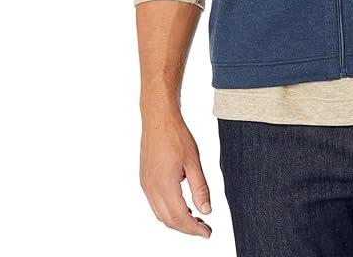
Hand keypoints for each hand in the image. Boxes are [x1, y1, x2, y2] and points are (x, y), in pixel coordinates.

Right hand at [139, 109, 212, 237]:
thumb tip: (206, 210)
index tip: (207, 233)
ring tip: (196, 219)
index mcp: (164, 185)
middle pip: (169, 220)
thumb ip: (200, 189)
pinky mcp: (145, 180)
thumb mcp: (194, 162)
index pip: (180, 218)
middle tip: (204, 228)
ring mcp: (146, 185)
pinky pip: (156, 204)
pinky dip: (169, 210)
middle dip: (187, 228)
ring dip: (177, 220)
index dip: (194, 229)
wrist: (158, 119)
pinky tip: (182, 205)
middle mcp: (151, 189)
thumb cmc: (175, 136)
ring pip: (161, 214)